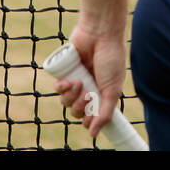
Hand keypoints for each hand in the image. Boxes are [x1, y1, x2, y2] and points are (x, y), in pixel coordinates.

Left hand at [51, 23, 124, 140]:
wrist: (100, 35)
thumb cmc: (111, 59)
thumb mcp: (112, 89)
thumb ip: (105, 112)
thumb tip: (94, 134)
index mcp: (102, 94)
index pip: (91, 116)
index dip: (89, 120)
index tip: (89, 119)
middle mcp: (89, 89)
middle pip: (77, 111)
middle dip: (80, 106)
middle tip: (86, 95)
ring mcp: (76, 81)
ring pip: (66, 102)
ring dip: (70, 96)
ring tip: (78, 82)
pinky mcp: (65, 73)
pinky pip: (57, 89)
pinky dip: (61, 88)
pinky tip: (68, 80)